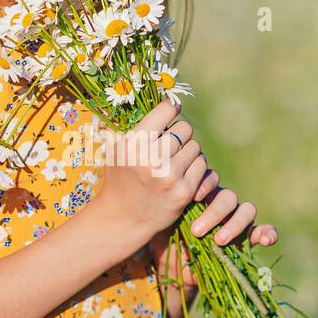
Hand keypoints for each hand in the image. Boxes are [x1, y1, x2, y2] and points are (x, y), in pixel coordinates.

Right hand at [91, 97, 208, 250]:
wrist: (123, 219)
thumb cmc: (119, 179)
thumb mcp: (115, 150)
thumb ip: (133, 126)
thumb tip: (159, 98)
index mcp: (133, 143)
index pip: (166, 110)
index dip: (171, 109)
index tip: (172, 111)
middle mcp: (151, 158)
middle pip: (185, 128)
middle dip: (180, 135)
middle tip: (170, 144)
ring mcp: (169, 176)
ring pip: (196, 147)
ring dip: (189, 152)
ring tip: (174, 161)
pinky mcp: (184, 191)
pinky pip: (202, 166)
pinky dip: (195, 168)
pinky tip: (181, 174)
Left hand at [149, 166, 277, 317]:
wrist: (169, 263)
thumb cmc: (163, 235)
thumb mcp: (161, 218)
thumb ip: (163, 202)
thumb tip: (158, 187)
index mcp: (202, 193)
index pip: (211, 178)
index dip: (205, 184)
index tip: (192, 198)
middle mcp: (220, 203)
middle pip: (228, 196)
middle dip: (214, 212)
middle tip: (196, 230)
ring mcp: (234, 220)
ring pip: (246, 210)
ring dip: (234, 224)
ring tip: (218, 241)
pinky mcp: (245, 239)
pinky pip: (261, 231)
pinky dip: (267, 233)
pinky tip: (266, 239)